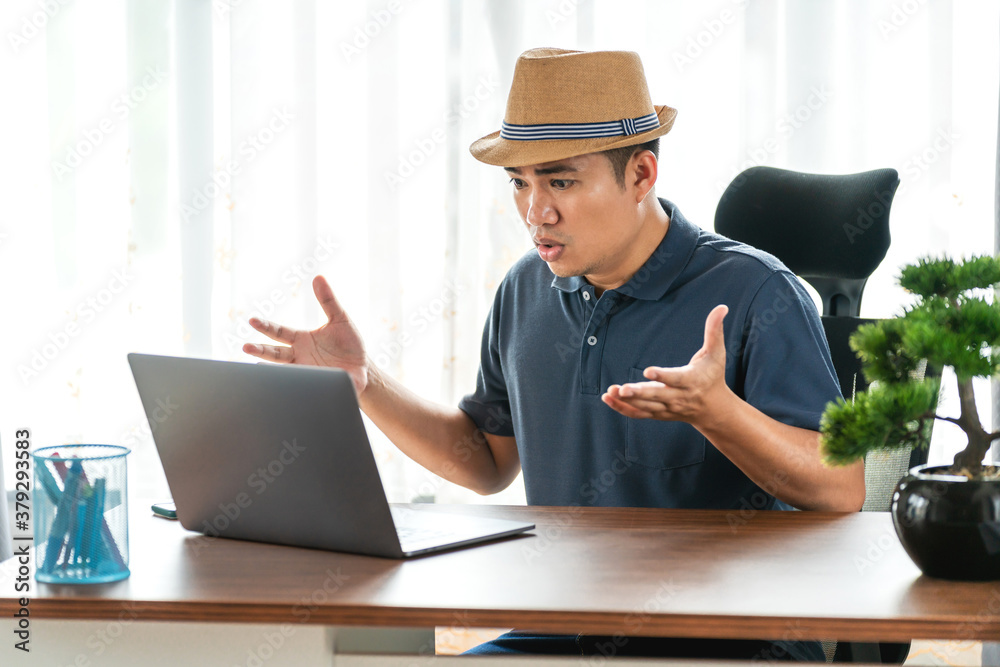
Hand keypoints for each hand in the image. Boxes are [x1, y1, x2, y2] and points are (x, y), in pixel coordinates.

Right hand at [242, 275, 369, 394]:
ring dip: (270, 369)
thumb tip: (318, 277)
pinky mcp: (316, 383)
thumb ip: (328, 301)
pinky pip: (301, 384)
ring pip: (283, 370)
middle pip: (274, 353)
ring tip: (257, 367)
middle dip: (260, 350)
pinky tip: (282, 383)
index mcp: (301, 339)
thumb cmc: (349, 343)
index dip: (266, 327)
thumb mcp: (340, 319)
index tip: (253, 321)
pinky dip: (291, 383)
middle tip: (246, 347)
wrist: (363, 367)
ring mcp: (305, 371)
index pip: (279, 332)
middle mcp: (299, 356)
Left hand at [602, 304, 731, 425]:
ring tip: (612, 390)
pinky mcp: (658, 414)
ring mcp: (667, 408)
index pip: (676, 379)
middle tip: (623, 388)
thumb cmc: (713, 376)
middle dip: (640, 393)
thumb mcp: (716, 354)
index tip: (647, 371)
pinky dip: (622, 408)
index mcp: (691, 381)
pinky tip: (607, 398)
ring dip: (627, 401)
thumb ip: (715, 331)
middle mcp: (678, 397)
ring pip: (645, 407)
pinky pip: (638, 414)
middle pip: (657, 396)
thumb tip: (722, 307)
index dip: (662, 375)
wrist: (713, 409)